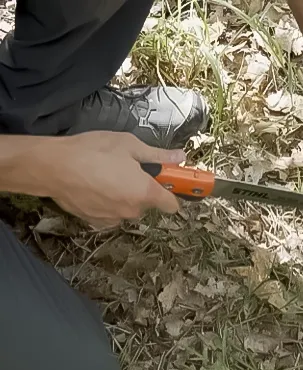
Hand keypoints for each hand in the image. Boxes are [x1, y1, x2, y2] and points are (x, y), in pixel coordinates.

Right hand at [38, 131, 185, 229]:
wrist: (52, 166)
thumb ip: (158, 155)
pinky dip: (107, 203)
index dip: (174, 192)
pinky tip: (95, 186)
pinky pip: (110, 213)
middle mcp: (132, 209)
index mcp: (145, 192)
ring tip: (107, 175)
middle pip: (148, 203)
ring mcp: (113, 217)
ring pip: (128, 208)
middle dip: (143, 189)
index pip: (172, 203)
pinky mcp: (95, 221)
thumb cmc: (91, 152)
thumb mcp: (129, 145)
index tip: (172, 183)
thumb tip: (179, 157)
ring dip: (124, 196)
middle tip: (129, 169)